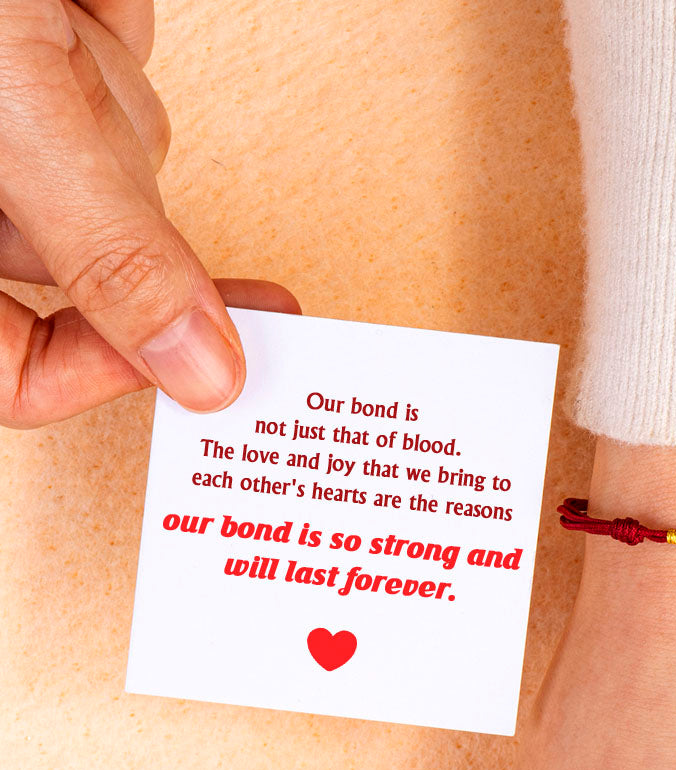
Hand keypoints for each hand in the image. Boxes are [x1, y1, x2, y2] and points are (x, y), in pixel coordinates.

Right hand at [0, 1, 296, 427]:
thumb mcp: (13, 115)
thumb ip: (109, 254)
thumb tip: (200, 375)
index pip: (12, 375)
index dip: (104, 372)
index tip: (204, 356)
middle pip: (83, 261)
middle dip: (119, 196)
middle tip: (137, 155)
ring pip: (114, 166)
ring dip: (106, 96)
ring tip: (40, 20)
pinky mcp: (32, 54)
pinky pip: (112, 70)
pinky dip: (103, 29)